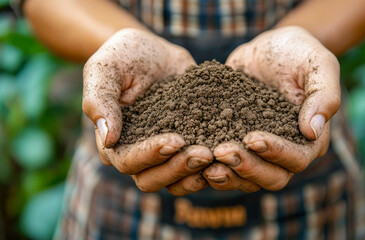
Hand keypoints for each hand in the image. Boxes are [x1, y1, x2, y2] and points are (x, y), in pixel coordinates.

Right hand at [83, 28, 212, 195]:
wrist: (155, 51)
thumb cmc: (124, 55)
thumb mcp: (106, 69)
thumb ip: (100, 100)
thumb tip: (108, 138)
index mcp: (115, 140)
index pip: (128, 161)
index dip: (150, 155)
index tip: (175, 140)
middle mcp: (139, 153)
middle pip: (151, 179)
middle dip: (177, 168)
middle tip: (204, 153)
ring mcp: (164, 152)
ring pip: (175, 180)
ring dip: (195, 172)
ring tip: (217, 155)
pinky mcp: (187, 145)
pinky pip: (196, 168)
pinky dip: (211, 167)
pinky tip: (228, 154)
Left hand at [203, 26, 339, 191]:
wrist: (269, 49)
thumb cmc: (299, 53)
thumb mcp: (318, 65)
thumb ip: (323, 96)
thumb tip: (312, 131)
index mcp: (310, 140)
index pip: (296, 159)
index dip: (276, 153)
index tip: (252, 138)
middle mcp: (285, 152)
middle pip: (271, 177)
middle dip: (246, 167)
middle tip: (221, 152)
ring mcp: (259, 152)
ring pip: (246, 178)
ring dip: (226, 174)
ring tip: (204, 161)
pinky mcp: (237, 144)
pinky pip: (226, 166)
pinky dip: (211, 165)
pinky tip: (192, 156)